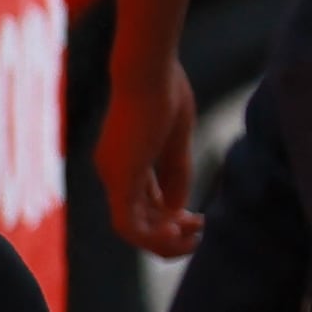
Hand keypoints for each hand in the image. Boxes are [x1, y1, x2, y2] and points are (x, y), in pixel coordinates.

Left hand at [99, 46, 202, 256]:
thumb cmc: (166, 92)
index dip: (170, 218)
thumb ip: (176, 174)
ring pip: (130, 229)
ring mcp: (113, 176)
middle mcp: (112, 172)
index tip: (198, 218)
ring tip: (193, 238)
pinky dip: (152, 236)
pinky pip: (129, 223)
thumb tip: (177, 210)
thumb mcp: (177, 140)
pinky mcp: (121, 177)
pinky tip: (179, 231)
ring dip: (162, 241)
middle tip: (200, 232)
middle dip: (169, 234)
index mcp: (125, 161)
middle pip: (135, 221)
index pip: (142, 204)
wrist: (148, 71)